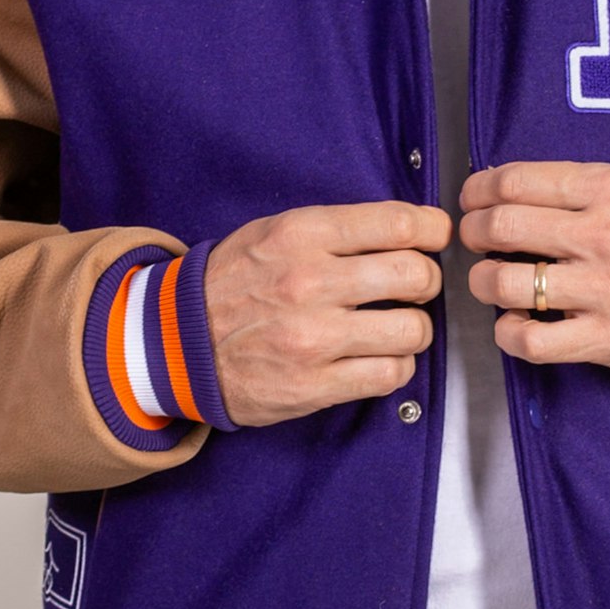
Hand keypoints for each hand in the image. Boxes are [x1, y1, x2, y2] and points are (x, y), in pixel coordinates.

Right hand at [204, 202, 450, 426]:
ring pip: (413, 330)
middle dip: (427, 281)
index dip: (432, 229)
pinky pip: (390, 375)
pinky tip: (378, 358)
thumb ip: (337, 229)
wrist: (174, 342)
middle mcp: (310, 282)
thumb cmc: (231, 284)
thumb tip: (409, 229)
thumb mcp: (274, 232)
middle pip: (416, 274)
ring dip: (415, 329)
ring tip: (397, 326)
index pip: (398, 223)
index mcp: (302, 235)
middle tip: (416, 286)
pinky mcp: (314, 385)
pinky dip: (396, 367)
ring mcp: (313, 338)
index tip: (435, 237)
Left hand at [459, 161, 609, 375]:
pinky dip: (507, 333)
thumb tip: (509, 189)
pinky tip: (513, 323)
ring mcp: (602, 289)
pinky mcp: (604, 337)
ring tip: (490, 280)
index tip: (472, 199)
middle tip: (474, 237)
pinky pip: (530, 341)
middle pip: (501, 225)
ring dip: (483, 281)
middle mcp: (602, 235)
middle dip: (472, 231)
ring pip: (505, 283)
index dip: (478, 190)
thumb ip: (578, 185)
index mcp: (609, 189)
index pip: (516, 181)